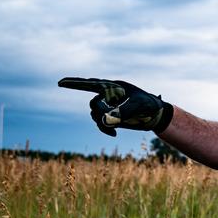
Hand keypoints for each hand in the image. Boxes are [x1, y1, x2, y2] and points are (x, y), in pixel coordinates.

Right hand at [58, 77, 172, 135]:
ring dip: (103, 123)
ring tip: (117, 128)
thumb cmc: (150, 105)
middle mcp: (108, 96)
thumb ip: (123, 111)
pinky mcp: (112, 117)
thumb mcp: (139, 106)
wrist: (157, 115)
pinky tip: (114, 134)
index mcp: (113, 87)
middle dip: (100, 112)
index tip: (60, 83)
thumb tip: (107, 121)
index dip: (75, 83)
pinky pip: (101, 123)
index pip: (91, 84)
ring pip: (95, 116)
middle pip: (93, 104)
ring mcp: (109, 107)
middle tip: (113, 118)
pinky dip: (105, 129)